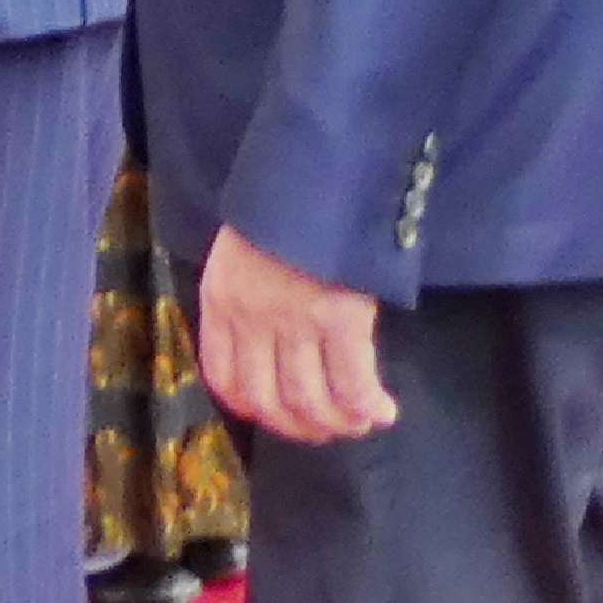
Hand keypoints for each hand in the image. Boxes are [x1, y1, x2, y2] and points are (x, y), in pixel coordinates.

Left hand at [198, 225, 397, 444]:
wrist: (316, 174)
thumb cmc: (280, 209)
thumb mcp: (239, 251)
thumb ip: (243, 297)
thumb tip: (263, 346)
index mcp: (221, 300)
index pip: (223, 377)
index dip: (252, 408)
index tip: (279, 413)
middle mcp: (251, 320)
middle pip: (267, 402)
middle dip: (300, 428)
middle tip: (327, 427)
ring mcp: (295, 322)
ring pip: (310, 402)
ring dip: (338, 424)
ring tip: (359, 421)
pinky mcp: (340, 319)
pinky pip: (352, 384)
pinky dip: (368, 407)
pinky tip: (382, 411)